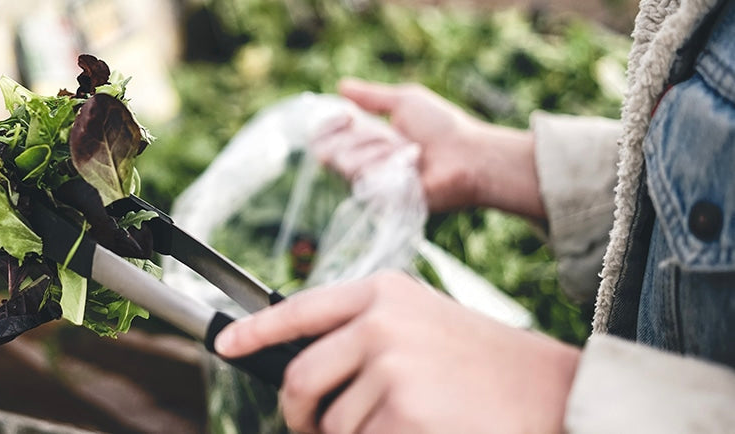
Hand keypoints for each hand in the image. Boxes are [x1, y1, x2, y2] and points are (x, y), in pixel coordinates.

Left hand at [215, 271, 578, 432]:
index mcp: (381, 293)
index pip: (298, 310)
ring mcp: (390, 367)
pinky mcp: (403, 413)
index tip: (226, 345)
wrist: (555, 392)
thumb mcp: (422, 323)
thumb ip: (363, 333)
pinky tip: (420, 430)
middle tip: (311, 428)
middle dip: (299, 414)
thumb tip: (299, 365)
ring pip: (331, 423)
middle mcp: (378, 323)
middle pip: (299, 378)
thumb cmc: (486, 365)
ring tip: (405, 421)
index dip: (254, 332)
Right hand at [323, 78, 544, 217]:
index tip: (346, 115)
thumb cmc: (443, 128)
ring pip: (344, 163)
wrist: (468, 157)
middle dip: (356, 136)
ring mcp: (371, 184)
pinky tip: (407, 163)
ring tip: (406, 149)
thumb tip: (341, 85)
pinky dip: (384, 164)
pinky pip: (361, 178)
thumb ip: (372, 96)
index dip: (328, 125)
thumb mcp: (406, 102)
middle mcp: (364, 164)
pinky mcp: (379, 200)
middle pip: (327, 151)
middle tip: (385, 134)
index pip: (325, 138)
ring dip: (374, 149)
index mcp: (367, 141)